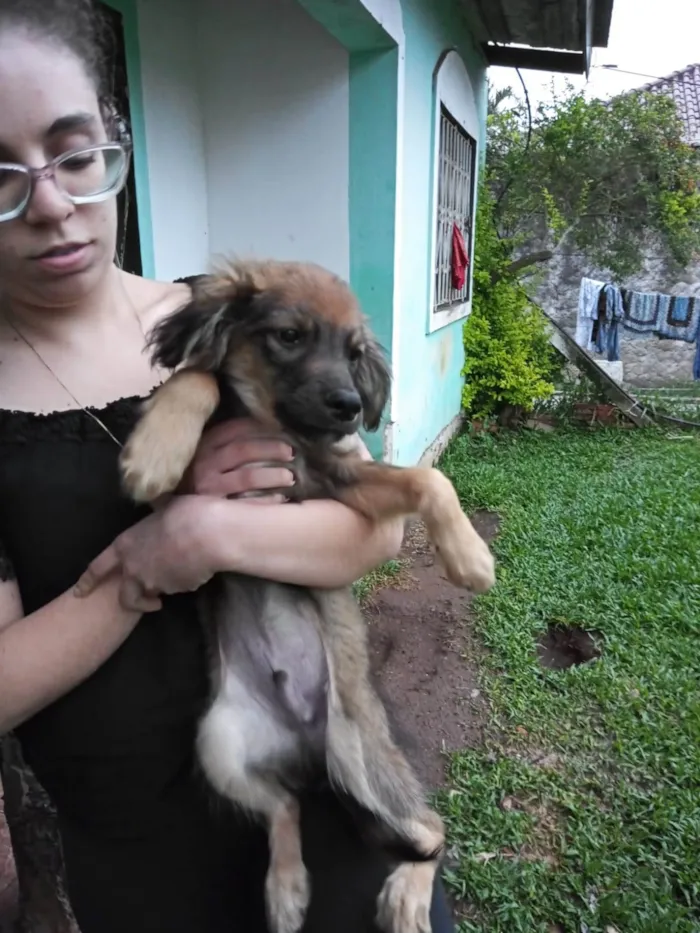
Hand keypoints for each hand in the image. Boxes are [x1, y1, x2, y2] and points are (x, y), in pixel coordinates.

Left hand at [73, 496, 219, 611]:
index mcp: (125, 545)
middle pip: (126, 595)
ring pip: (153, 594)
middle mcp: (134, 568)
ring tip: (176, 580)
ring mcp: (155, 583)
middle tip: (149, 601)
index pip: (98, 568)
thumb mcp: (164, 506)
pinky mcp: (177, 590)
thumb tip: (158, 499)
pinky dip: (182, 582)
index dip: (87, 582)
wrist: (210, 534)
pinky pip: (177, 588)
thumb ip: (156, 511)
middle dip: (135, 601)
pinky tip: (195, 568)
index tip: (79, 593)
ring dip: (161, 592)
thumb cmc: (185, 513)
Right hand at [181, 418, 294, 502]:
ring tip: (291, 477)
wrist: (174, 510)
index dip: (261, 428)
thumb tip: (262, 428)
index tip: (280, 429)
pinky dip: (267, 501)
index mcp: (204, 444)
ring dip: (273, 475)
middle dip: (271, 449)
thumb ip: (224, 441)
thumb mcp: (202, 453)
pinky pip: (247, 504)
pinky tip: (281, 499)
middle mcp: (206, 463)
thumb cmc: (194, 477)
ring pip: (248, 476)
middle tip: (291, 452)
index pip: (235, 429)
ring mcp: (210, 487)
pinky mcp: (215, 509)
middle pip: (244, 450)